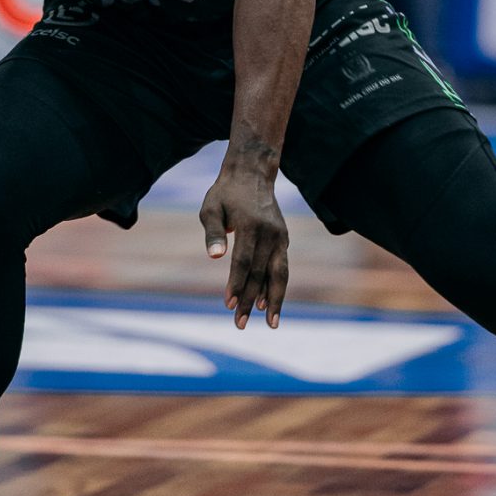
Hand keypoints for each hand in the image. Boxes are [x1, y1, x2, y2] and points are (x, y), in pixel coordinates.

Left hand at [199, 162, 288, 329]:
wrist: (252, 172)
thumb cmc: (226, 192)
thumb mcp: (211, 207)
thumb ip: (213, 232)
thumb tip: (214, 256)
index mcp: (251, 226)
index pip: (243, 262)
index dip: (236, 285)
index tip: (229, 304)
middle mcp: (270, 233)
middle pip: (261, 273)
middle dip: (250, 300)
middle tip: (239, 323)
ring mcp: (280, 236)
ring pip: (280, 274)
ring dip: (274, 300)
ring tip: (270, 323)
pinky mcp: (283, 239)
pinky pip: (282, 267)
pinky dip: (278, 286)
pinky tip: (271, 303)